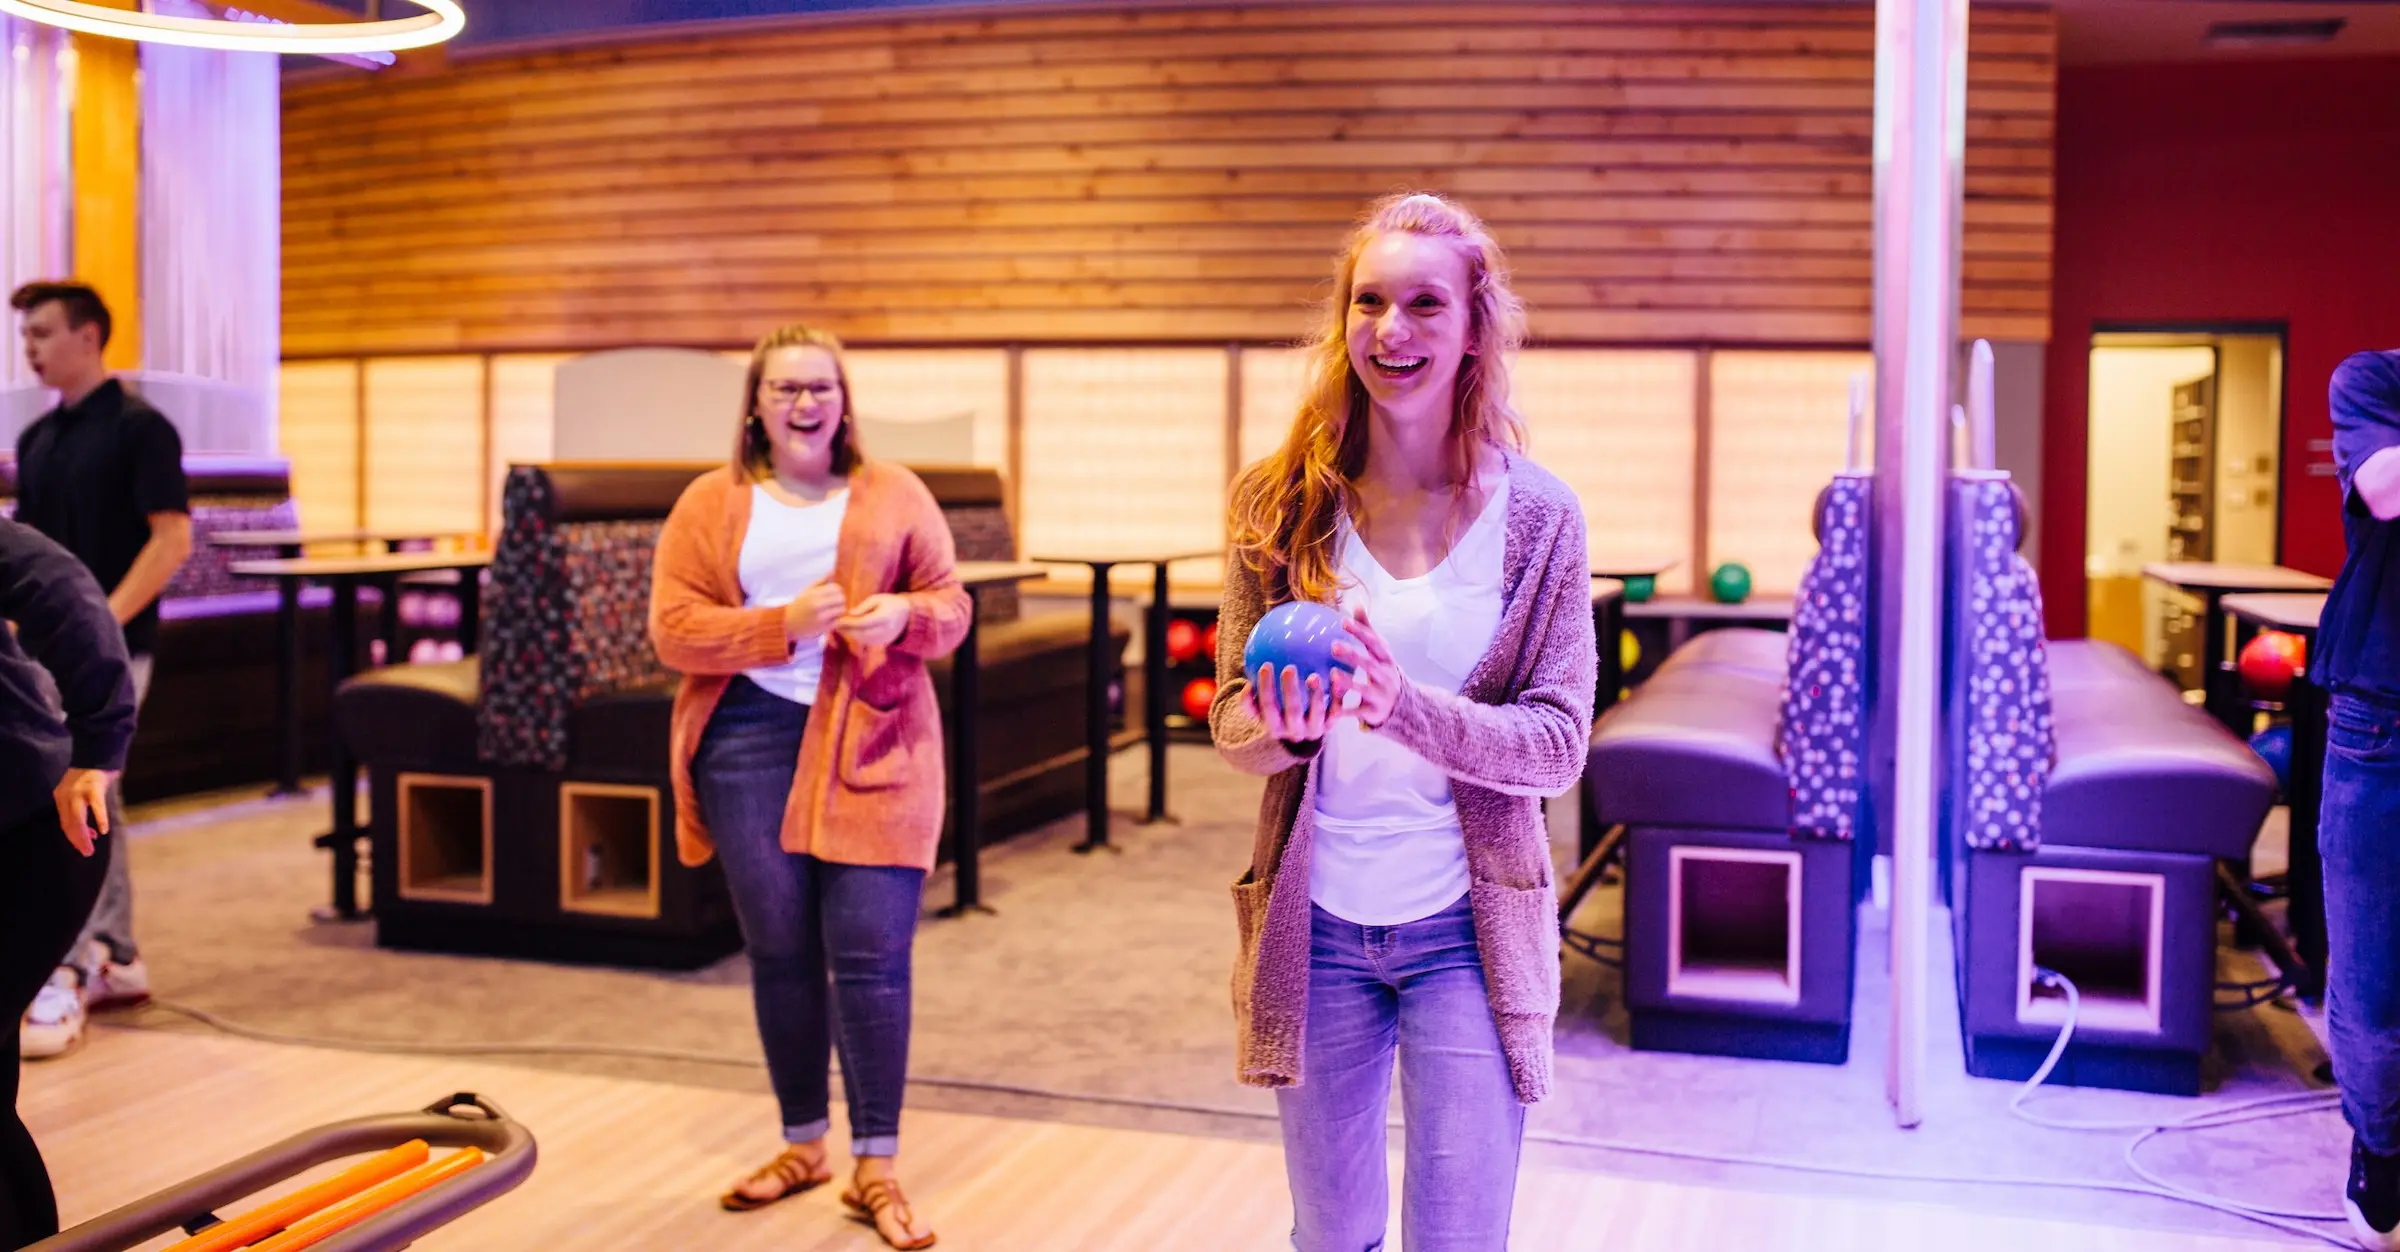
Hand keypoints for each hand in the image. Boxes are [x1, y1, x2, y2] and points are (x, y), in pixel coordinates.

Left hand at [52, 768, 107, 856]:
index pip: (65, 822)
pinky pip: (96, 807)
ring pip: (77, 820)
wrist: (98, 750)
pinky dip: (99, 820)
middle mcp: (66, 795)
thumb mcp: (79, 790)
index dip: (73, 836)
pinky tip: (103, 830)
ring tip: (90, 848)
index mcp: (61, 797)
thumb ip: (80, 807)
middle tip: (86, 852)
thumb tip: (89, 830)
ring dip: (83, 837)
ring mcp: (79, 792)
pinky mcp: (94, 788)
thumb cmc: (93, 773)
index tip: (82, 846)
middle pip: (69, 824)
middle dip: (77, 840)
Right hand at [782, 581, 848, 641]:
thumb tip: (833, 571)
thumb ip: (821, 581)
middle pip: (841, 599)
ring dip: (839, 610)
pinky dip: (836, 620)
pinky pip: (838, 621)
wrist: (787, 624)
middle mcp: (817, 605)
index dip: (837, 591)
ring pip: (842, 610)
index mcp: (813, 594)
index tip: (832, 594)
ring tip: (832, 611)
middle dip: (839, 600)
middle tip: (834, 603)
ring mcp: (821, 618)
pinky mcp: (824, 628)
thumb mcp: (807, 591)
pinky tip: (830, 619)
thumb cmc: (798, 605)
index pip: (836, 588)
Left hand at [832, 593, 912, 648]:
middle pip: (862, 633)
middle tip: (836, 625)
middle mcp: (886, 630)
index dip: (849, 622)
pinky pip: (868, 642)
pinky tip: (851, 631)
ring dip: (851, 635)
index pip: (863, 622)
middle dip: (848, 630)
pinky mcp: (884, 642)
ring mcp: (886, 638)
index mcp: (885, 617)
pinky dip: (858, 637)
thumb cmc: (889, 602)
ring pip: (864, 639)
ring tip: (841, 628)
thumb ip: (863, 606)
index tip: (838, 619)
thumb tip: (850, 613)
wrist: (906, 613)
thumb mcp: (877, 599)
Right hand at [1244, 662, 1332, 744]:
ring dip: (1315, 694)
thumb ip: (1252, 700)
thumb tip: (1247, 685)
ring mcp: (1315, 730)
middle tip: (1289, 668)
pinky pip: (1336, 709)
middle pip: (1292, 711)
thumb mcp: (1262, 709)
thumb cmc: (1277, 712)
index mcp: (1275, 728)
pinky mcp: (1331, 725)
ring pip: (1316, 713)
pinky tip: (1335, 674)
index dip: (1266, 688)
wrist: (1303, 730)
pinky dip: (1337, 693)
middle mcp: (1295, 732)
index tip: (1266, 665)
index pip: (1268, 708)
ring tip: (1314, 676)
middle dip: (1290, 691)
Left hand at [1329, 608, 1402, 728]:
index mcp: (1385, 658)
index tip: (1343, 622)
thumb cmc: (1383, 672)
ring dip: (1349, 682)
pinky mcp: (1374, 712)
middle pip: (1369, 664)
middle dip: (1352, 655)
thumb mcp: (1380, 652)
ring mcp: (1381, 694)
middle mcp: (1385, 675)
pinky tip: (1333, 710)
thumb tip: (1357, 604)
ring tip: (1333, 675)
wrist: (1403, 706)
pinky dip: (1347, 711)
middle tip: (1333, 647)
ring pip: (1364, 689)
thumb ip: (1368, 630)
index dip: (1360, 632)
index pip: (1374, 643)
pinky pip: (1359, 711)